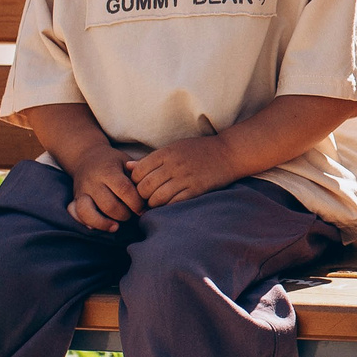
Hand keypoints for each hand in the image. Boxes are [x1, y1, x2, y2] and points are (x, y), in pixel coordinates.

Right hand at [64, 145, 142, 231]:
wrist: (86, 157)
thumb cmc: (113, 163)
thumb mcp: (126, 162)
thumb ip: (138, 175)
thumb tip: (151, 191)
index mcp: (108, 171)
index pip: (124, 190)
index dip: (136, 202)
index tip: (143, 209)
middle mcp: (93, 182)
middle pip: (109, 204)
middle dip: (124, 214)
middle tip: (132, 215)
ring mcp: (81, 191)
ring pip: (87, 211)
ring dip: (104, 223)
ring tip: (116, 226)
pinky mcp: (74, 199)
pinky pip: (75, 214)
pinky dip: (84, 222)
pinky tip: (96, 227)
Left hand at [127, 135, 243, 208]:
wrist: (228, 153)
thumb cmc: (199, 150)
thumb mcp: (174, 148)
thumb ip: (151, 159)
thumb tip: (128, 167)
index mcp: (166, 153)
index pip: (137, 172)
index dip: (134, 182)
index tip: (140, 186)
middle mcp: (173, 165)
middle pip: (144, 187)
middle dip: (141, 196)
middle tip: (144, 199)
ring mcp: (185, 178)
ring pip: (157, 198)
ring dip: (153, 204)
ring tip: (155, 204)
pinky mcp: (196, 189)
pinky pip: (174, 203)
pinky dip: (167, 207)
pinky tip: (168, 206)